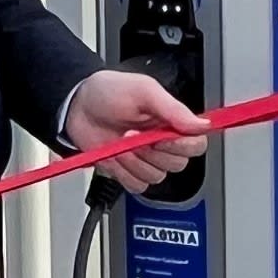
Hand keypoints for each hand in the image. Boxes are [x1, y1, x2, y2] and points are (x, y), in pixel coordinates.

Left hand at [68, 67, 208, 193]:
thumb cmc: (108, 92)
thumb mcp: (143, 91)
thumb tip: (201, 124)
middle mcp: (161, 142)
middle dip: (152, 152)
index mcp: (171, 122)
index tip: (163, 137)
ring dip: (134, 161)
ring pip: (155, 177)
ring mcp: (144, 159)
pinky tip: (115, 156)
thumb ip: (174, 109)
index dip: (183, 145)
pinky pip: (137, 186)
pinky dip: (124, 173)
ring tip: (120, 141)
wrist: (77, 105)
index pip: (196, 144)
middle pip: (177, 164)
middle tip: (132, 134)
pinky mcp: (127, 171)